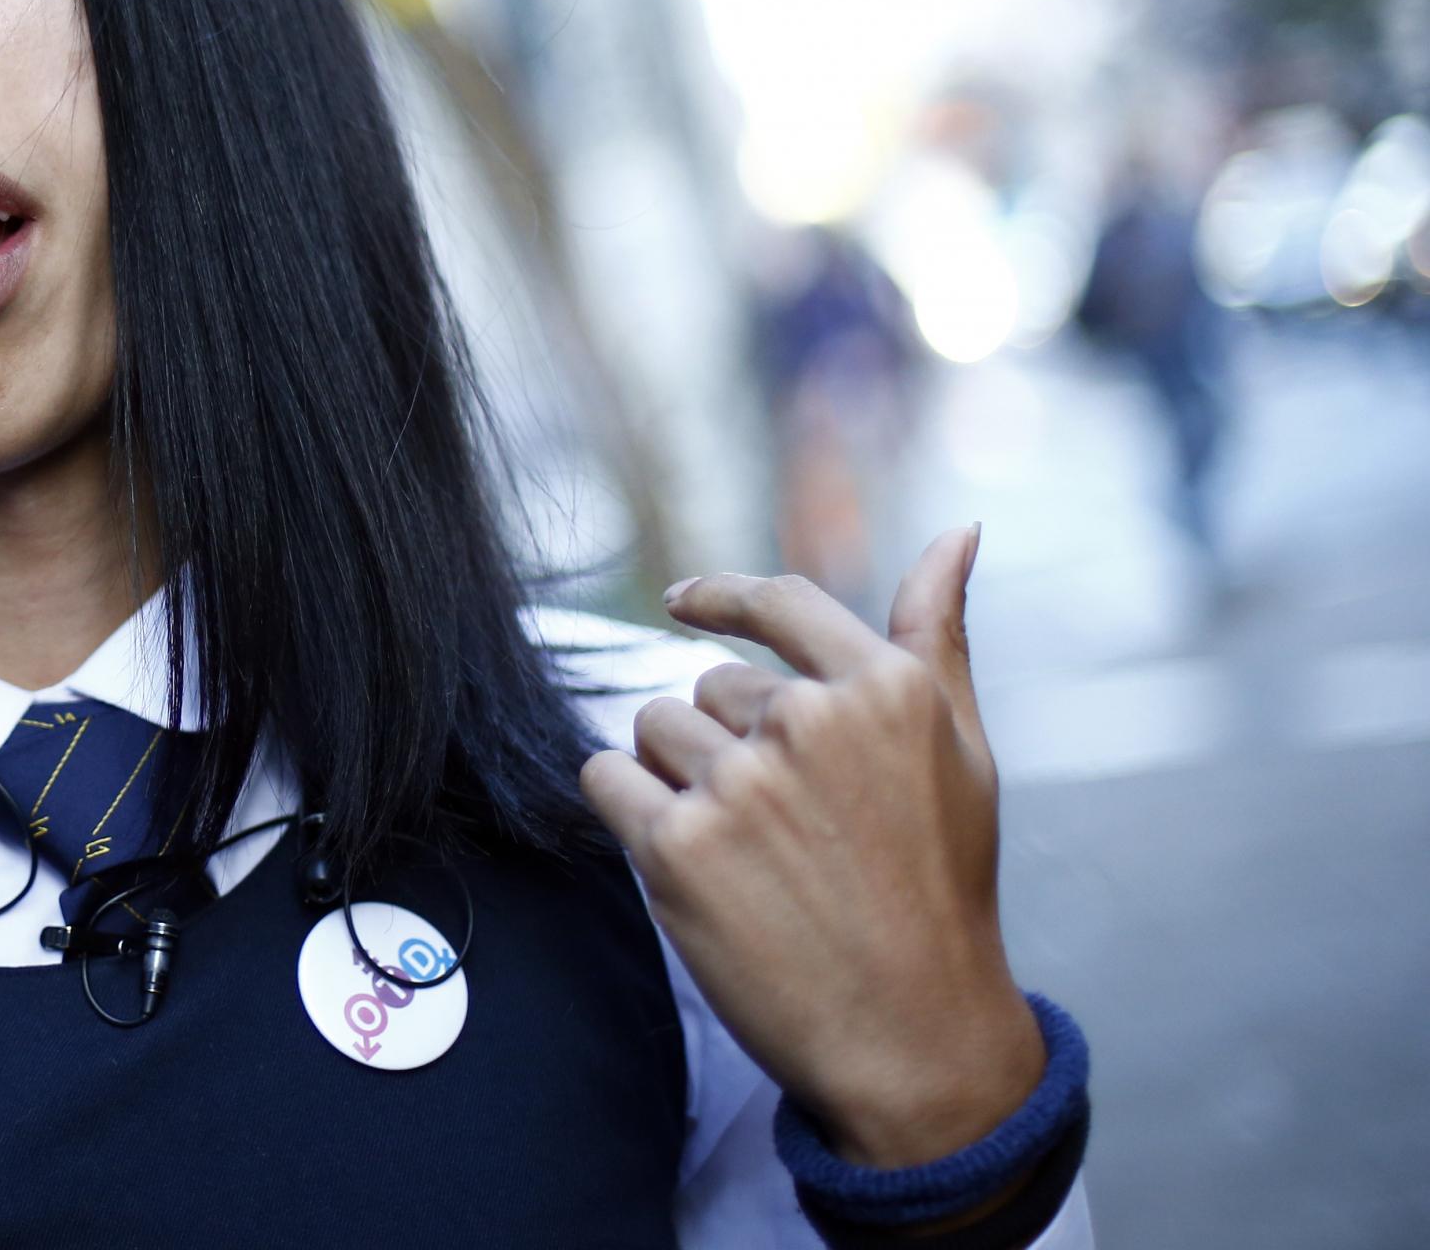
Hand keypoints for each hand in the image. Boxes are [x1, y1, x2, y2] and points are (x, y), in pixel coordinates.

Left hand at [578, 525, 1047, 1168]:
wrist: (914, 1037)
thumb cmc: (942, 890)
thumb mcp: (962, 753)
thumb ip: (937, 634)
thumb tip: (958, 530)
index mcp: (884, 689)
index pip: (776, 602)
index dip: (718, 596)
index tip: (678, 601)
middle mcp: (808, 722)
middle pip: (707, 686)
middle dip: (727, 744)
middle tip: (788, 834)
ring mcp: (738, 783)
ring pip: (653, 730)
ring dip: (676, 780)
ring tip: (749, 855)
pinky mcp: (675, 846)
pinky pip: (605, 780)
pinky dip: (627, 811)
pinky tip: (686, 864)